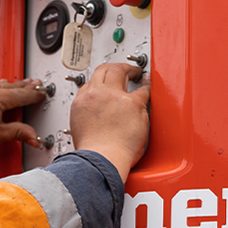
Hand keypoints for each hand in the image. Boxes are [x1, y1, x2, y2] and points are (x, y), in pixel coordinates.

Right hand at [69, 63, 150, 181]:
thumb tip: (94, 119)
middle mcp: (96, 95)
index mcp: (81, 103)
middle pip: (103, 70)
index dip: (99, 83)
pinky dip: (146, 85)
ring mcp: (114, 97)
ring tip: (135, 72)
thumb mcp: (79, 131)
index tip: (106, 86)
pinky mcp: (132, 103)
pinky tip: (147, 83)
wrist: (102, 159)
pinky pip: (142, 89)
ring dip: (128, 69)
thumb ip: (87, 119)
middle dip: (113, 67)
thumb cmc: (94, 153)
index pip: (89, 84)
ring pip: (119, 71)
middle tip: (122, 70)